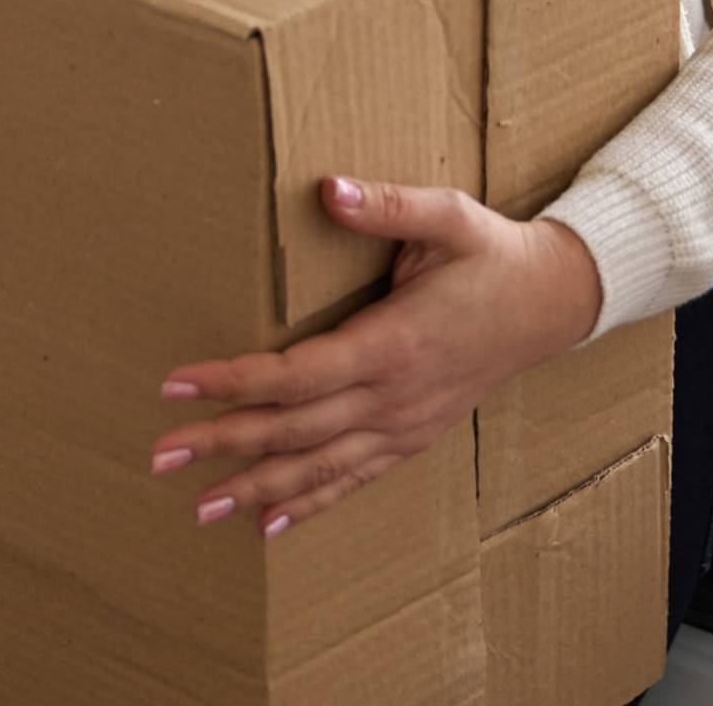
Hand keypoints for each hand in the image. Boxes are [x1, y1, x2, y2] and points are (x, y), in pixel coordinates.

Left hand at [149, 175, 603, 536]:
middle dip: (224, 443)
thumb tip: (328, 189)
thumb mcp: (448, 218)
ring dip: (257, 488)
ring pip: (319, 466)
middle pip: (295, 430)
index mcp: (393, 343)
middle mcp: (394, 397)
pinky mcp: (412, 438)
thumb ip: (387, 206)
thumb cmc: (491, 256)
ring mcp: (404, 426)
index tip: (176, 385)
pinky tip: (269, 523)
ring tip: (201, 507)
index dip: (234, 382)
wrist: (552, 303)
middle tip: (160, 456)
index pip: (297, 374)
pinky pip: (354, 478)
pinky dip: (311, 503)